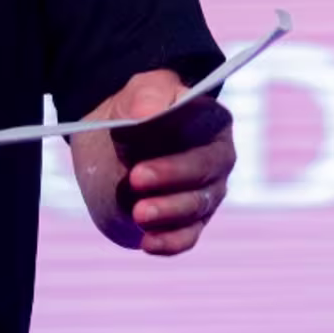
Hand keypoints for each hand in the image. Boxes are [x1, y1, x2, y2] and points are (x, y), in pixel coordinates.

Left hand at [73, 69, 233, 255]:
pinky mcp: (191, 220)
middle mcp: (218, 159)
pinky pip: (188, 236)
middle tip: (135, 179)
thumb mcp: (140, 89)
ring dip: (167, 212)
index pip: (208, 137)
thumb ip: (147, 94)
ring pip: (196, 206)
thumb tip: (147, 113)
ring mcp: (208, 192)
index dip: (178, 154)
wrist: (115, 142)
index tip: (141, 163)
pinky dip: (171, 242)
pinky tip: (148, 243)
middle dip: (170, 179)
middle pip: (204, 174)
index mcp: (214, 122)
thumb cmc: (137, 108)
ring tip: (138, 213)